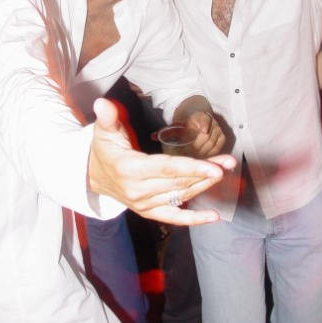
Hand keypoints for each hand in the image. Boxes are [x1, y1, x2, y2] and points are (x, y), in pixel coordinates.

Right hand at [89, 98, 235, 225]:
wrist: (92, 176)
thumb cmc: (103, 149)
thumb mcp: (103, 131)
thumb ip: (107, 117)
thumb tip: (102, 103)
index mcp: (130, 169)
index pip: (167, 169)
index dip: (193, 168)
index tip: (215, 167)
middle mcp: (138, 190)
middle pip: (179, 182)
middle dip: (206, 173)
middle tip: (229, 163)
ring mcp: (144, 203)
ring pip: (180, 196)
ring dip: (204, 186)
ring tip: (225, 174)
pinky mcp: (149, 211)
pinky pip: (173, 217)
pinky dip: (193, 219)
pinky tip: (213, 217)